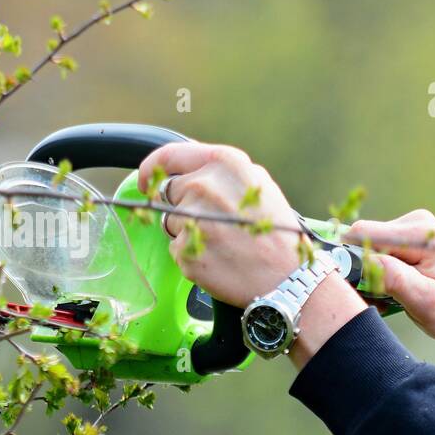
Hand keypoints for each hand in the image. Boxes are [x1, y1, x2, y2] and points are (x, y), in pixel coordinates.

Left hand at [139, 142, 301, 307]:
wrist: (288, 278)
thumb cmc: (276, 232)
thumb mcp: (257, 183)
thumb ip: (220, 171)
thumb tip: (186, 168)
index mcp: (223, 163)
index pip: (168, 155)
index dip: (151, 169)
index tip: (146, 182)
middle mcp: (203, 186)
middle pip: (168, 193)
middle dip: (182, 207)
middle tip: (212, 223)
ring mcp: (192, 220)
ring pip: (169, 223)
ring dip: (187, 232)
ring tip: (221, 242)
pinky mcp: (186, 252)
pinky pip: (176, 250)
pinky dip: (192, 256)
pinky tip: (218, 259)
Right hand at [345, 210, 434, 343]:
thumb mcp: (424, 301)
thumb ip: (393, 278)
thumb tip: (361, 260)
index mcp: (418, 234)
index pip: (361, 234)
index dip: (350, 261)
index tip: (359, 288)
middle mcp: (414, 223)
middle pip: (361, 240)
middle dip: (360, 271)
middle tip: (377, 300)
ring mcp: (411, 228)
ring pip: (366, 247)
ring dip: (368, 275)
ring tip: (387, 299)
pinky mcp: (407, 238)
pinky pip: (376, 251)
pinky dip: (377, 272)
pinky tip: (392, 290)